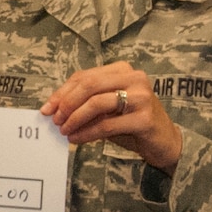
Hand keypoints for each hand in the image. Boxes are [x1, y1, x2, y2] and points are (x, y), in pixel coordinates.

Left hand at [39, 62, 181, 170]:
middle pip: (89, 85)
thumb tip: (53, 109)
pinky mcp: (144, 118)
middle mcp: (134, 78)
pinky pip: (106, 125)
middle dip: (67, 103)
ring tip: (64, 131)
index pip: (85, 76)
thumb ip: (86, 103)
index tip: (47, 108)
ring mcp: (141, 97)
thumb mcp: (108, 109)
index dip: (62, 92)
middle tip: (55, 120)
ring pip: (96, 103)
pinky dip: (87, 132)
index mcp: (122, 70)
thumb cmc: (132, 123)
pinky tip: (77, 139)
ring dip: (75, 118)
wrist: (164, 142)